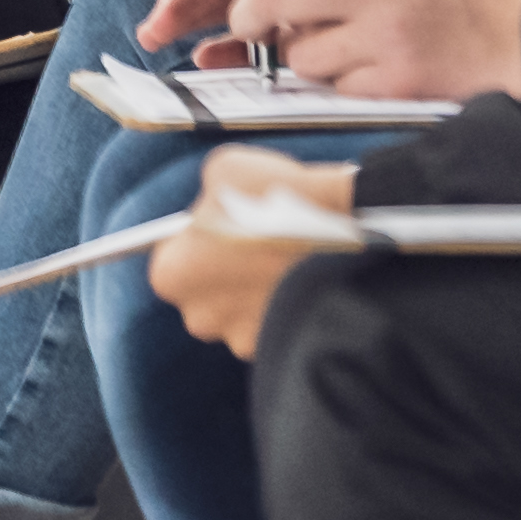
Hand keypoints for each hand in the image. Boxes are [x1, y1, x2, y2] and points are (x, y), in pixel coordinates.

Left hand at [146, 151, 355, 361]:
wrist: (350, 237)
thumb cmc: (277, 200)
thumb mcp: (226, 169)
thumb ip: (208, 192)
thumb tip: (215, 200)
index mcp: (170, 273)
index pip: (175, 253)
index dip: (202, 234)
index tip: (227, 221)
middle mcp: (197, 317)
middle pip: (208, 289)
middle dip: (229, 268)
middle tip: (261, 240)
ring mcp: (241, 339)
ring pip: (243, 311)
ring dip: (260, 290)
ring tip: (290, 259)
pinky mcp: (283, 350)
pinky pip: (278, 323)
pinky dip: (289, 305)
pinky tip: (307, 279)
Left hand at [196, 0, 520, 98]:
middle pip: (266, 0)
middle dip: (248, 19)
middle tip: (259, 29)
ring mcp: (386, 35)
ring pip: (296, 53)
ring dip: (304, 56)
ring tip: (343, 45)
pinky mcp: (399, 80)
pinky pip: (336, 87)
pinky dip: (345, 83)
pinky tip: (378, 68)